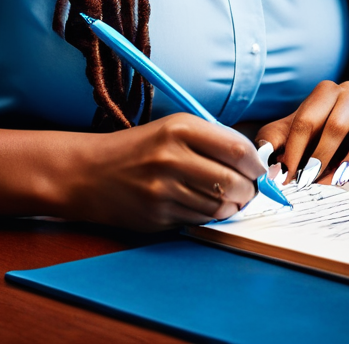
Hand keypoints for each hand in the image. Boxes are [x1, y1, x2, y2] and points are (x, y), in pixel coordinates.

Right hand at [63, 113, 266, 231]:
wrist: (89, 172)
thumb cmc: (139, 149)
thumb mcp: (172, 129)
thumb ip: (212, 140)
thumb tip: (254, 162)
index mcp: (179, 128)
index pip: (237, 148)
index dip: (256, 164)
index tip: (259, 170)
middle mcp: (172, 157)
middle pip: (233, 181)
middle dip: (249, 191)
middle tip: (249, 191)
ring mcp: (163, 189)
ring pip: (219, 205)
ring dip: (231, 206)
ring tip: (225, 198)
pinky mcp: (157, 216)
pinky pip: (199, 220)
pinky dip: (208, 216)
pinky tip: (200, 205)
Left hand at [255, 80, 348, 185]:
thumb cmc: (314, 130)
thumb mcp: (288, 131)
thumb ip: (272, 142)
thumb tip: (263, 161)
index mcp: (324, 91)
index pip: (306, 122)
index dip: (295, 151)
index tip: (287, 176)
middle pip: (335, 125)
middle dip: (320, 158)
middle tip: (308, 183)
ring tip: (338, 180)